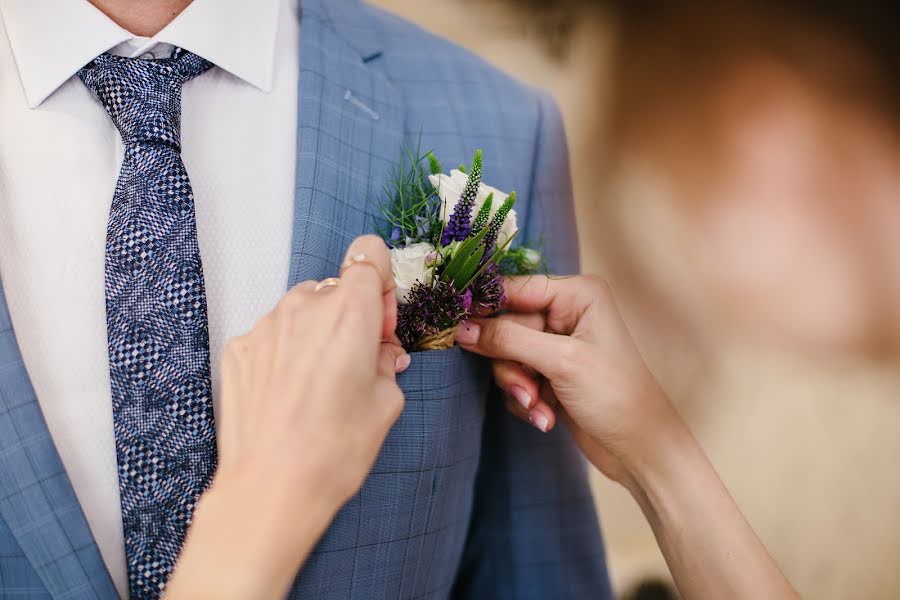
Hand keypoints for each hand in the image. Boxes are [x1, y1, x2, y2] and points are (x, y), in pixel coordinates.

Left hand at [167, 235, 406, 598]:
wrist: (272, 488)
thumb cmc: (333, 450)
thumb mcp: (387, 403)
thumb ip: (386, 361)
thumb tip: (379, 352)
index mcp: (350, 312)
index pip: (368, 252)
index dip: (382, 282)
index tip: (381, 318)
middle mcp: (304, 307)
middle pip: (336, 287)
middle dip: (352, 316)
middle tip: (359, 362)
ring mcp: (266, 326)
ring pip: (303, 311)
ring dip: (318, 334)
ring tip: (321, 385)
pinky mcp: (240, 348)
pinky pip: (273, 335)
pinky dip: (286, 353)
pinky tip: (291, 394)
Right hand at [455, 275, 678, 484]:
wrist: (639, 449)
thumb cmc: (615, 395)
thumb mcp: (560, 362)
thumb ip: (508, 339)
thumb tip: (462, 327)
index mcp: (577, 294)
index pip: (515, 288)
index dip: (486, 307)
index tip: (457, 326)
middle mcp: (567, 312)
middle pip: (507, 326)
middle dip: (511, 363)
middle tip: (524, 390)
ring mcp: (557, 344)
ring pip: (507, 355)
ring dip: (518, 386)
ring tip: (538, 407)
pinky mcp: (551, 372)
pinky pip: (517, 377)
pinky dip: (525, 398)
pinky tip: (545, 417)